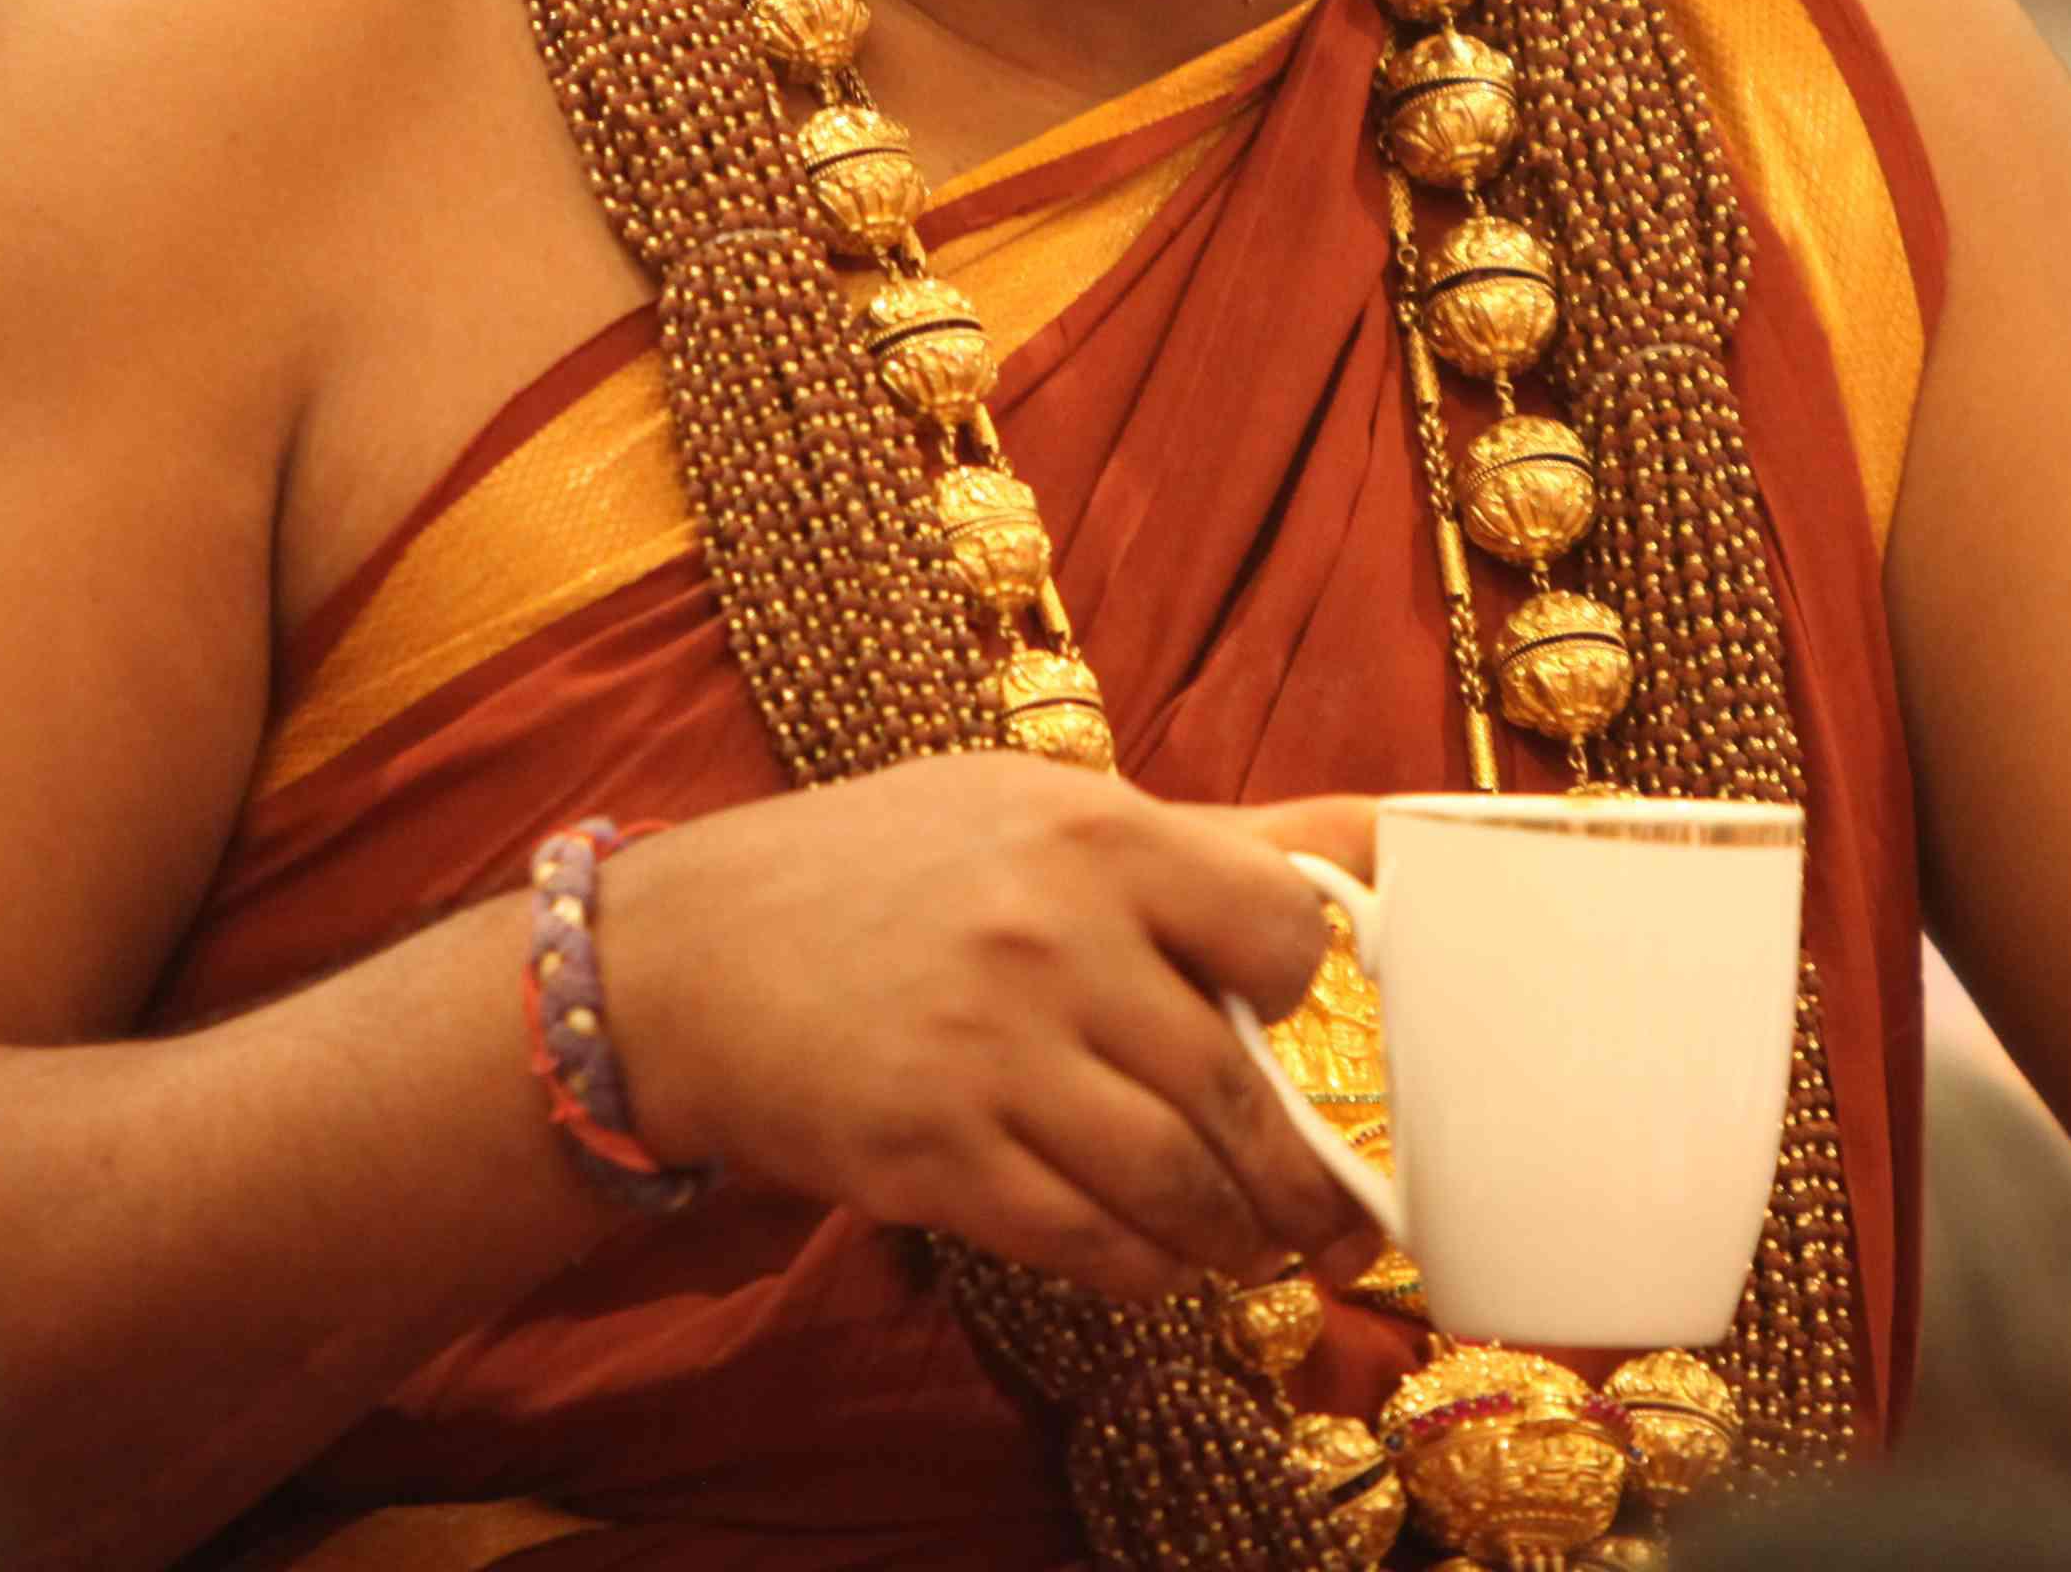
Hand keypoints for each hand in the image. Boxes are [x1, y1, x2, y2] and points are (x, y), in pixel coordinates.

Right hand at [597, 755, 1391, 1299]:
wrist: (684, 959)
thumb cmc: (885, 872)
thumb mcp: (1035, 806)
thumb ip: (1210, 839)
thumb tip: (1386, 842)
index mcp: (1093, 831)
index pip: (1283, 926)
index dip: (1296, 988)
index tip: (1277, 1019)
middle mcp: (1052, 936)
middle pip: (1238, 1085)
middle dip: (1299, 1168)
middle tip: (1330, 1206)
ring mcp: (992, 1052)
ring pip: (1177, 1179)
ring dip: (1232, 1232)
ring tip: (1248, 1241)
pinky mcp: (937, 1155)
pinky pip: (1089, 1238)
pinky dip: (1145, 1264)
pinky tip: (1153, 1256)